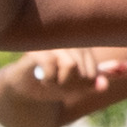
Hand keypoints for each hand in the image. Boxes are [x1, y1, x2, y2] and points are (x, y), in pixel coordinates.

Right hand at [0, 45, 115, 126]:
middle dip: (71, 85)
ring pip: (71, 65)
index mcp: (81, 46)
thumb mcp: (74, 87)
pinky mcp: (34, 46)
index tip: (69, 85)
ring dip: (60, 83)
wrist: (22, 87)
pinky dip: (49, 79)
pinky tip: (43, 80)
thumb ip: (91, 84)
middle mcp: (67, 39)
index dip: (83, 85)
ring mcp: (50, 41)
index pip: (94, 71)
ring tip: (50, 81)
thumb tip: (104, 85)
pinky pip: (51, 65)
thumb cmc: (50, 82)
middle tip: (57, 84)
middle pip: (84, 69)